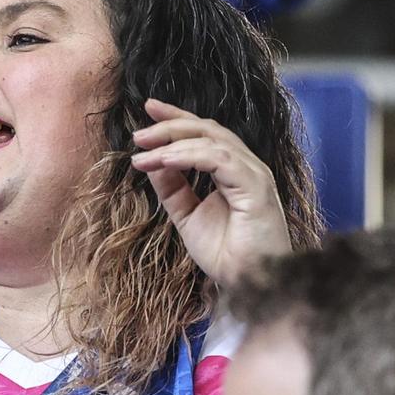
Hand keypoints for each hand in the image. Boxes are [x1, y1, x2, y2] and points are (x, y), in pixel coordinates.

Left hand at [131, 98, 292, 286]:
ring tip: (142, 150)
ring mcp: (254, 174)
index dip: (176, 119)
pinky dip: (188, 156)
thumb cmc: (227, 254)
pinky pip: (219, 160)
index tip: (147, 110)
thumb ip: (172, 189)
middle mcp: (246, 166)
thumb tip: (151, 161)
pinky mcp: (256, 186)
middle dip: (169, 125)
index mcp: (232, 171)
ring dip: (172, 141)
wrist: (249, 285)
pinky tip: (163, 161)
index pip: (204, 134)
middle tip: (138, 133)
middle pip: (207, 129)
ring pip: (212, 140)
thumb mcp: (187, 216)